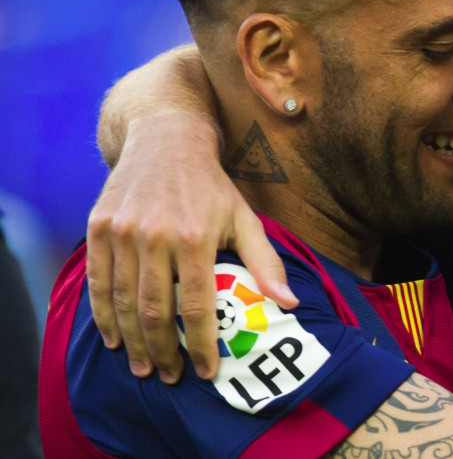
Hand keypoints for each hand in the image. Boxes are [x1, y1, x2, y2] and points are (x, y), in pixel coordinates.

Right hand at [86, 111, 296, 382]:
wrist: (166, 140)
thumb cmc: (212, 187)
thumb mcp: (245, 218)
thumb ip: (265, 262)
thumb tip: (290, 303)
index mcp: (195, 236)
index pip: (196, 306)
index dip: (201, 344)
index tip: (205, 373)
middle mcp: (155, 235)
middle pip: (154, 311)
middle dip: (162, 352)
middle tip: (169, 377)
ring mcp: (122, 231)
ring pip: (122, 302)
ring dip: (132, 342)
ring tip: (143, 368)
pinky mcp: (99, 227)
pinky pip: (97, 281)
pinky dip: (103, 315)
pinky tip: (114, 338)